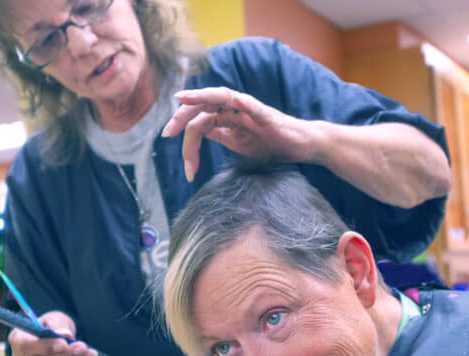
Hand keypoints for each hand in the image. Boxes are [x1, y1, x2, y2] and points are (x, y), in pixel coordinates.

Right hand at [9, 310, 97, 355]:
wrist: (56, 339)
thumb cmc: (51, 326)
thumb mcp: (54, 319)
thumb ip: (58, 326)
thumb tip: (66, 335)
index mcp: (17, 339)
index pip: (26, 346)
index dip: (45, 346)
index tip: (64, 344)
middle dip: (64, 355)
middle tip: (82, 347)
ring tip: (88, 355)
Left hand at [161, 87, 312, 180]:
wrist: (301, 146)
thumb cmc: (271, 144)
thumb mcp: (238, 144)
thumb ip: (220, 135)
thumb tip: (200, 133)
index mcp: (228, 118)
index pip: (199, 118)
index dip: (181, 126)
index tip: (167, 138)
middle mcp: (236, 109)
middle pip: (204, 106)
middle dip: (182, 116)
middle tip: (167, 132)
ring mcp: (250, 111)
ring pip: (222, 98)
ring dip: (201, 97)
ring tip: (183, 99)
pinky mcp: (267, 116)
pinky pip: (251, 106)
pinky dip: (241, 102)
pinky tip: (228, 100)